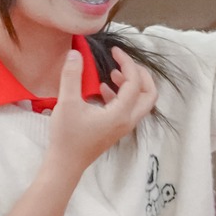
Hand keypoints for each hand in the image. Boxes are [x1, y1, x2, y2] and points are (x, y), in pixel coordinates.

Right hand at [45, 48, 156, 174]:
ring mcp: (123, 126)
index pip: (134, 82)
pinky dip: (121, 95)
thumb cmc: (67, 137)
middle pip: (149, 94)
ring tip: (112, 73)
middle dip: (140, 75)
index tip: (114, 51)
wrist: (66, 164)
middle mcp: (127, 120)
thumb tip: (75, 54)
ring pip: (140, 102)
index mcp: (121, 113)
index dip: (127, 62)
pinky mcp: (115, 130)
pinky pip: (128, 109)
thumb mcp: (67, 103)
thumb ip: (71, 76)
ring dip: (132, 85)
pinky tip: (102, 89)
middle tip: (124, 63)